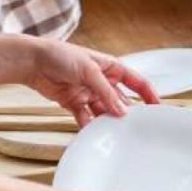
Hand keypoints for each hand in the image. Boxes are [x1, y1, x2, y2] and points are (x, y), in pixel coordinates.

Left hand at [23, 39, 159, 124]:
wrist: (33, 62)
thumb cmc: (61, 55)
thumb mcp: (89, 71)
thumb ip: (106, 92)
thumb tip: (122, 112)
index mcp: (111, 67)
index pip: (136, 82)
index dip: (148, 94)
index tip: (158, 109)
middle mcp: (102, 81)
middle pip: (121, 100)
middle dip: (128, 113)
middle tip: (137, 128)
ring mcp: (89, 93)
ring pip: (104, 111)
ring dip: (108, 122)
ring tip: (115, 135)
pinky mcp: (75, 103)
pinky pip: (86, 118)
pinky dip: (89, 126)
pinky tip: (93, 135)